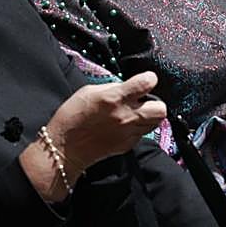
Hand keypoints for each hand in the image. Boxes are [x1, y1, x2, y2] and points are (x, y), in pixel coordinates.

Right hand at [50, 72, 165, 165]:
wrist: (64, 148)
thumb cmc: (72, 116)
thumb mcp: (89, 91)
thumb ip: (112, 88)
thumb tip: (127, 87)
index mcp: (115, 98)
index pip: (147, 83)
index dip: (149, 79)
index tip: (145, 80)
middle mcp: (126, 116)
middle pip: (161, 109)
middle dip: (156, 103)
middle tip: (143, 102)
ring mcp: (128, 132)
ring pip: (156, 123)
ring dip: (149, 116)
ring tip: (135, 114)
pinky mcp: (127, 145)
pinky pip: (142, 134)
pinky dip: (138, 129)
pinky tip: (125, 126)